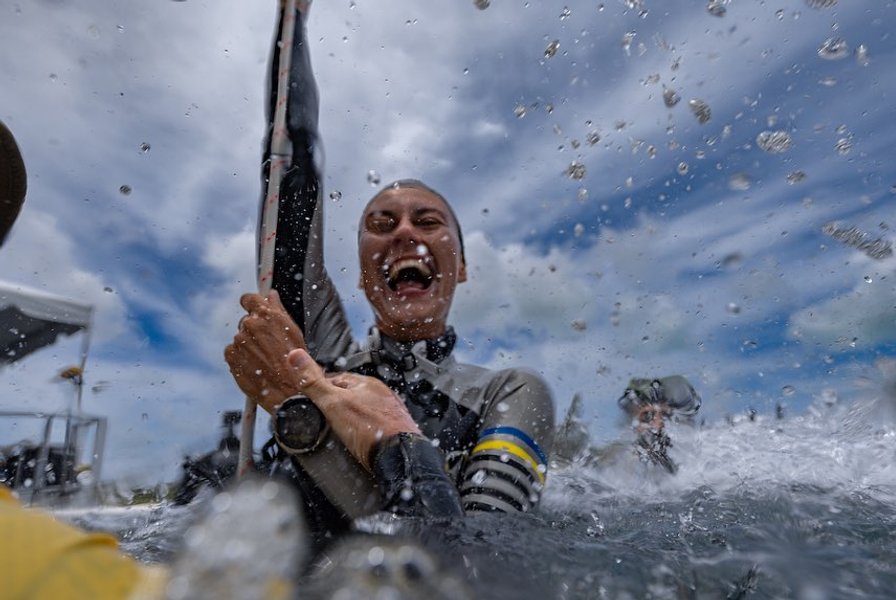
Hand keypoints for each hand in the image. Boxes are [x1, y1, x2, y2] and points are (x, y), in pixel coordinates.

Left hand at [224, 290, 306, 411]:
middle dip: (255, 330)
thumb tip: (271, 296)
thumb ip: (279, 311)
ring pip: (241, 338)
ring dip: (249, 346)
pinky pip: (232, 352)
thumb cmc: (297, 363)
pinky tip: (255, 366)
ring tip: (264, 360)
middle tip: (268, 346)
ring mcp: (239, 341)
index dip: (252, 304)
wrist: (289, 392)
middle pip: (246, 320)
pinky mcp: (231, 356)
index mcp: (267, 314)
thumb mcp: (294, 332)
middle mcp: (250, 325)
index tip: (255, 310)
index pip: (248, 299)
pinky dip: (240, 357)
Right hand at [287, 348, 420, 469]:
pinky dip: (365, 431)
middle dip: (338, 404)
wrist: (399, 456)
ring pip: (365, 410)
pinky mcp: (395, 430)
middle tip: (323, 417)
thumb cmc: (370, 430)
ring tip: (339, 431)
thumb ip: (314, 383)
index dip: (322, 387)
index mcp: (366, 383)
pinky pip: (375, 426)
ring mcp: (390, 412)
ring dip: (352, 418)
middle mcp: (381, 394)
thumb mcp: (333, 403)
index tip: (312, 397)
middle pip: (352, 395)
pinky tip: (359, 440)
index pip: (337, 378)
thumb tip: (295, 355)